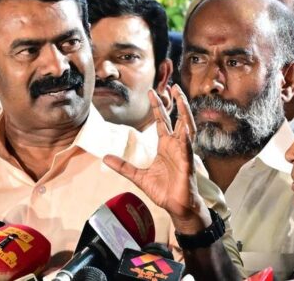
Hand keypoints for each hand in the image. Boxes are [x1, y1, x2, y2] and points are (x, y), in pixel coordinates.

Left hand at [104, 85, 209, 232]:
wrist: (176, 207)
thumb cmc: (163, 190)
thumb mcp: (138, 177)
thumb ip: (123, 166)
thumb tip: (105, 158)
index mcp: (166, 146)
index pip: (162, 121)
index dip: (157, 106)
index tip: (151, 91)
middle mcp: (176, 145)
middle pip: (177, 118)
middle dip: (176, 102)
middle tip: (173, 85)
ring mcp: (184, 153)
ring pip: (187, 127)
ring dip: (185, 112)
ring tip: (182, 98)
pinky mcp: (187, 164)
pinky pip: (188, 148)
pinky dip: (187, 138)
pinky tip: (185, 128)